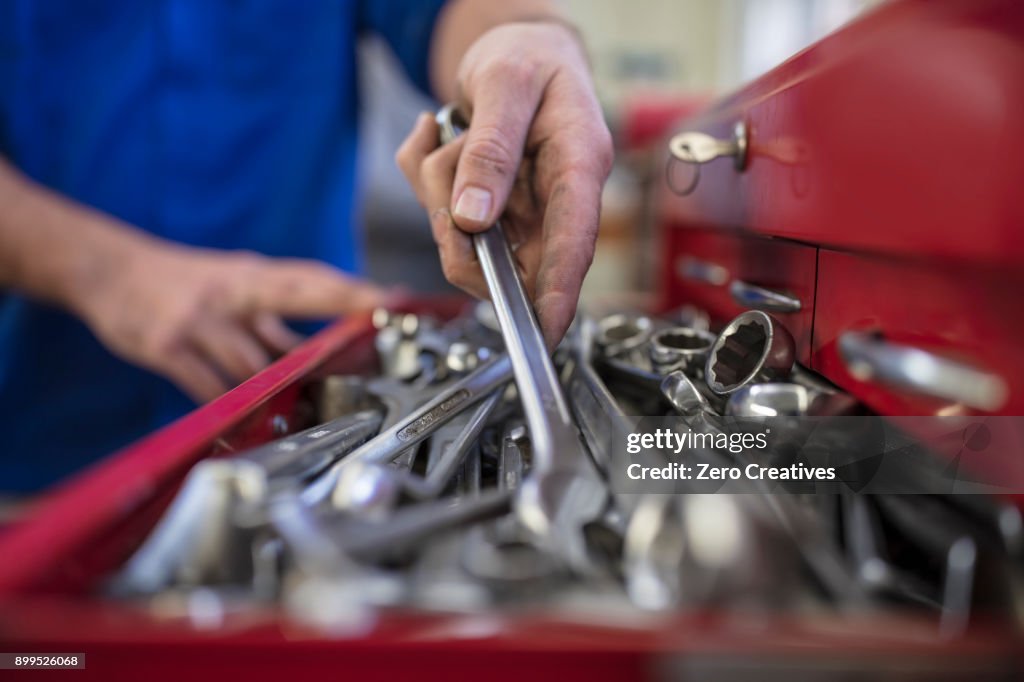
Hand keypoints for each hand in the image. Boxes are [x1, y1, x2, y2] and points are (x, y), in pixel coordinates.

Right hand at [73, 240, 385, 402]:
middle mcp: (228, 292)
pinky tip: (240, 420)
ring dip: (275, 390)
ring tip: (299, 409)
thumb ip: (274, 318)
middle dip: (333, 317)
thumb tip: (322, 349)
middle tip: (368, 332)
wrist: (109, 269)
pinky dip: (227, 405)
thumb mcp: (232, 287)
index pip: (309, 279)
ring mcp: (197, 320)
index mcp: (250, 275)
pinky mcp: (166, 346)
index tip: (386, 298)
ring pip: (249, 364)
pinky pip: (206, 386)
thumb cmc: (186, 282)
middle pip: (290, 303)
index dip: (348, 289)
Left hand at [397, 20, 612, 344]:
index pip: (575, 240)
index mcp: (578, 164)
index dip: (560, 290)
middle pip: (511, 256)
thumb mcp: (505, 85)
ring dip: (438, 192)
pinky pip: (446, 218)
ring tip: (447, 138)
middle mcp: (555, 197)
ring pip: (469, 241)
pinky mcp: (494, 210)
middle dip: (460, 228)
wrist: (515, 47)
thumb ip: (491, 150)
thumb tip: (476, 219)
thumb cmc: (528, 57)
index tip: (545, 329)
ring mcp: (524, 209)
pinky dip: (426, 181)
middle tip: (441, 169)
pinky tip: (437, 137)